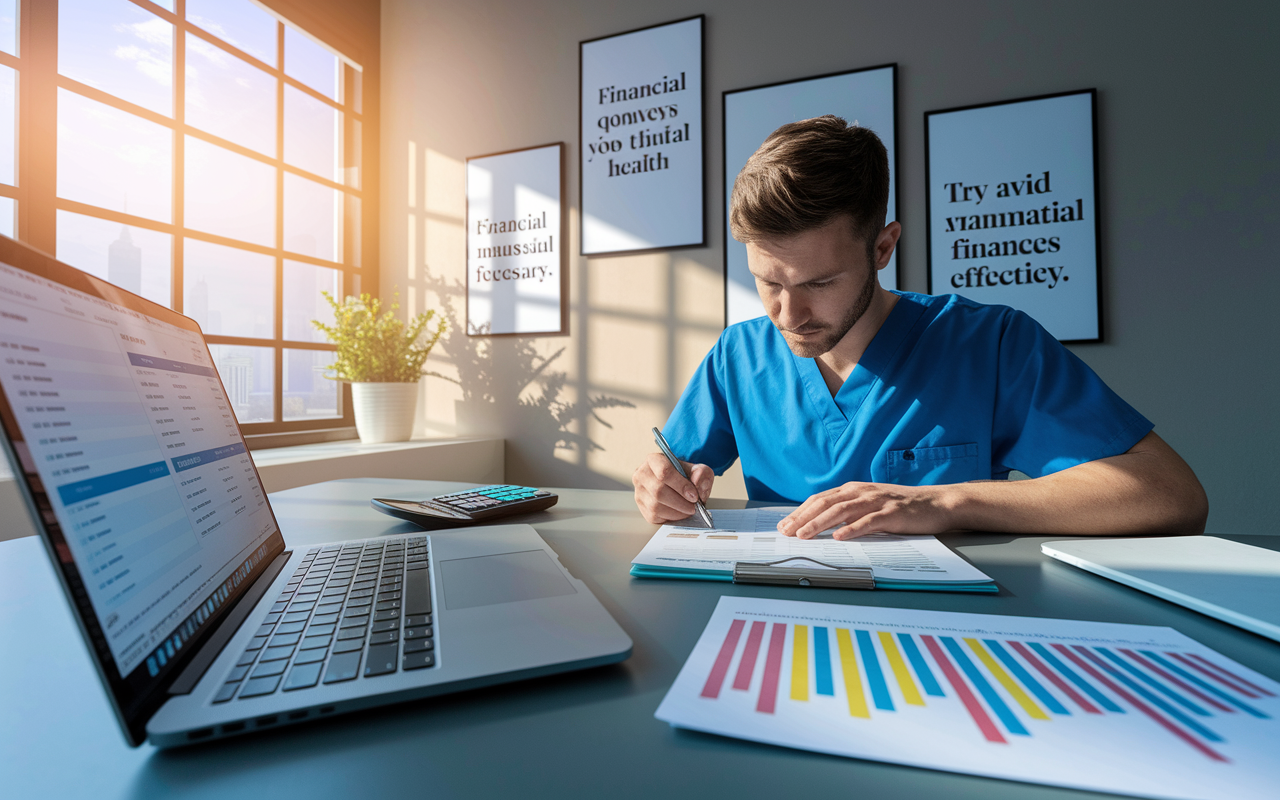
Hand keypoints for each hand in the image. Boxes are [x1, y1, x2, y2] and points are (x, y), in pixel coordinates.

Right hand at [632, 452, 714, 523]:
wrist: (677, 484)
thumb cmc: (684, 475)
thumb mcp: (697, 470)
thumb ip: (701, 473)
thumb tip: (697, 481)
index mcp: (654, 460)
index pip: (664, 471)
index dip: (681, 485)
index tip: (694, 495)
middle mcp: (642, 474)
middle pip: (658, 490)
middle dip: (680, 501)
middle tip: (694, 506)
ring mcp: (639, 491)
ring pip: (655, 505)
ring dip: (677, 511)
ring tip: (689, 509)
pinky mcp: (641, 506)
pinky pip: (654, 515)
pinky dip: (671, 517)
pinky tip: (680, 512)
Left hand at [777, 482, 955, 539]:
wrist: (936, 503)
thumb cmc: (901, 507)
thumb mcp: (870, 504)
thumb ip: (849, 511)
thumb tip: (821, 525)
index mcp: (854, 490)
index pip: (820, 499)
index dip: (800, 512)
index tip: (784, 525)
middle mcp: (862, 492)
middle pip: (825, 503)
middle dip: (803, 518)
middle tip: (786, 532)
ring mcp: (877, 501)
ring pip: (842, 511)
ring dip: (820, 523)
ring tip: (804, 534)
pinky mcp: (892, 513)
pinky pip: (869, 521)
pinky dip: (852, 529)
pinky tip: (840, 537)